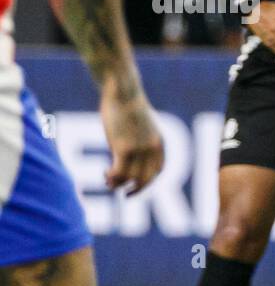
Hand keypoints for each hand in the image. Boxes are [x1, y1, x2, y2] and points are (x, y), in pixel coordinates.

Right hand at [99, 80, 163, 195]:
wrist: (123, 90)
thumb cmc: (127, 104)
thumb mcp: (139, 125)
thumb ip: (137, 141)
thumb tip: (124, 155)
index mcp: (159, 142)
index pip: (158, 170)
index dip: (148, 181)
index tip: (136, 185)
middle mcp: (152, 149)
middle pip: (147, 179)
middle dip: (136, 190)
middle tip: (125, 195)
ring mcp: (139, 149)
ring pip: (130, 178)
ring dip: (118, 184)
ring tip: (108, 180)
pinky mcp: (124, 148)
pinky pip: (119, 172)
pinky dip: (112, 178)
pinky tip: (105, 174)